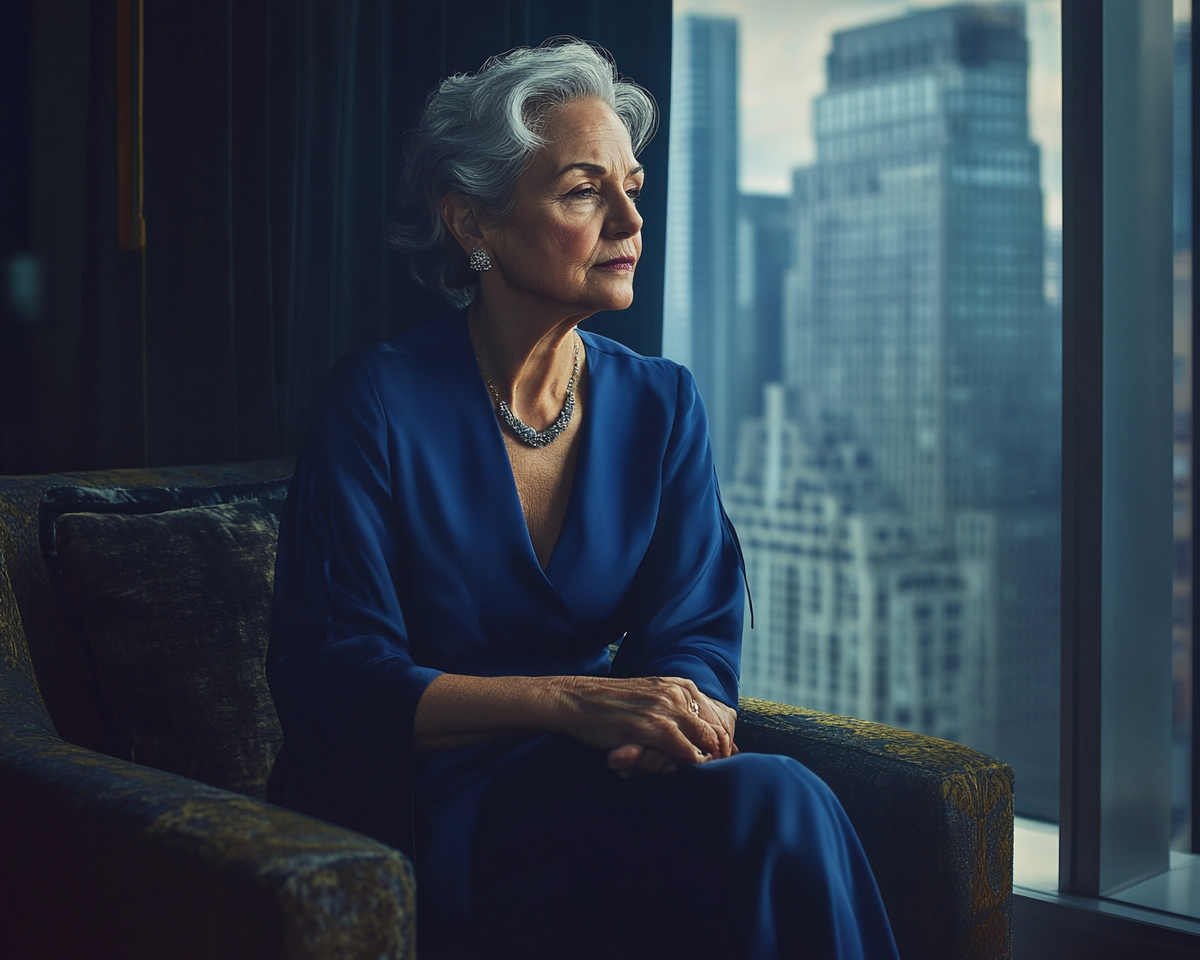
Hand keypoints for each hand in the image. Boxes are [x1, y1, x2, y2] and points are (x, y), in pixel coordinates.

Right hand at [554, 676, 736, 775]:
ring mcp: (666, 709)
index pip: (717, 718)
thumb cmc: (611, 704)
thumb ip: (675, 710)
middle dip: (716, 755)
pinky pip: (686, 753)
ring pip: (705, 744)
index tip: (716, 759)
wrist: (577, 699)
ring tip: (686, 771)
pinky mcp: (653, 727)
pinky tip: (674, 769)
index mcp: (680, 685)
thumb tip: (702, 737)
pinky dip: (687, 765)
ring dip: (701, 762)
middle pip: (716, 732)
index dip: (721, 743)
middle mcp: (677, 694)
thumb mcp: (650, 697)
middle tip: (706, 770)